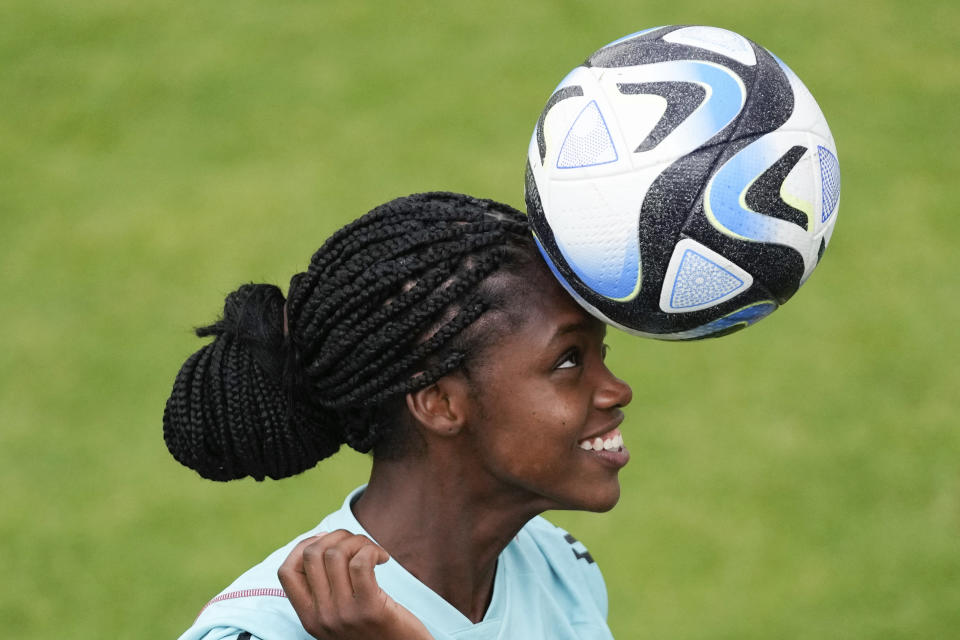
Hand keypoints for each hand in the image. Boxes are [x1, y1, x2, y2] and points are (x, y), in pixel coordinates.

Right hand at [278, 530, 432, 639]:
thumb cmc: (375, 629)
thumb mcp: (339, 616)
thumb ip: (326, 591)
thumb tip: (321, 541)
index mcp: (309, 617)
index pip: (287, 571)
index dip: (305, 545)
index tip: (330, 542)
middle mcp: (321, 617)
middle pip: (312, 554)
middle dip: (337, 537)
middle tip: (359, 545)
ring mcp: (343, 614)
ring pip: (335, 554)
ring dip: (358, 541)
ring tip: (374, 551)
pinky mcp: (369, 609)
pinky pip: (360, 563)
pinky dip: (371, 550)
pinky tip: (383, 558)